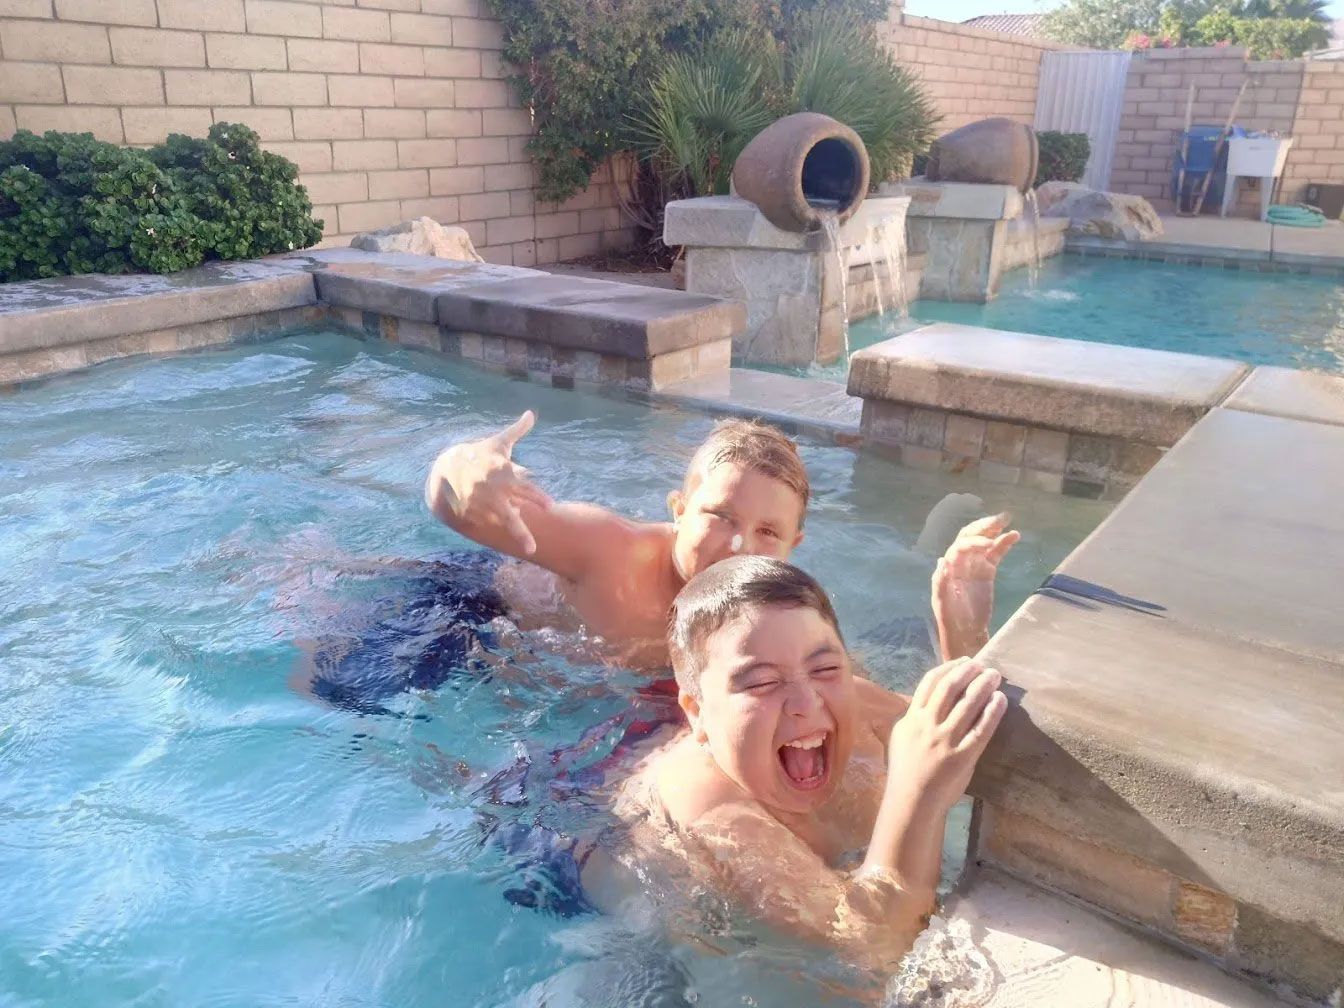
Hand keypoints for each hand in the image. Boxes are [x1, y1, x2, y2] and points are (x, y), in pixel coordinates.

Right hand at [424, 410, 551, 553]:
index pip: (525, 488)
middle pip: (509, 516)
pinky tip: (492, 509)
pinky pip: (486, 521)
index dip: (537, 497)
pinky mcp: (467, 513)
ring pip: (499, 520)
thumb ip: (517, 431)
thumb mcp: (498, 443)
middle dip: (521, 533)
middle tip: (532, 549)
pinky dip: (492, 517)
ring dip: (509, 519)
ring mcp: (478, 505)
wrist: (446, 465)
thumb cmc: (479, 454)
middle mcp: (491, 491)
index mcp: (503, 473)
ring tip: (515, 517)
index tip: (551, 506)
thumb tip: (531, 414)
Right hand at [887, 658, 1005, 811]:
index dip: (948, 668)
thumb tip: (928, 702)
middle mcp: (927, 725)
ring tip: (995, 676)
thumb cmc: (905, 772)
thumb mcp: (900, 738)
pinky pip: (981, 729)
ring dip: (982, 686)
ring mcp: (946, 740)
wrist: (911, 803)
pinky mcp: (963, 756)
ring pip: (967, 704)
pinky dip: (992, 712)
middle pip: (950, 688)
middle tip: (984, 666)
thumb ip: (913, 719)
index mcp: (911, 719)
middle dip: (968, 672)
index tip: (964, 662)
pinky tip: (1001, 701)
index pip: (929, 683)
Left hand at [932, 513, 1019, 660]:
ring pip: (984, 541)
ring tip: (1008, 519)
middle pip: (971, 536)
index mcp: (949, 566)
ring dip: (994, 529)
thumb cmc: (951, 618)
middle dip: (984, 526)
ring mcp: (974, 565)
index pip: (961, 545)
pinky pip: (996, 553)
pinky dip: (1004, 543)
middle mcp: (960, 561)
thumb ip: (941, 581)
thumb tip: (942, 559)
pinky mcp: (987, 571)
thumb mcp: (943, 601)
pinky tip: (1015, 535)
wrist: (965, 632)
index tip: (990, 543)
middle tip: (1001, 518)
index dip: (974, 541)